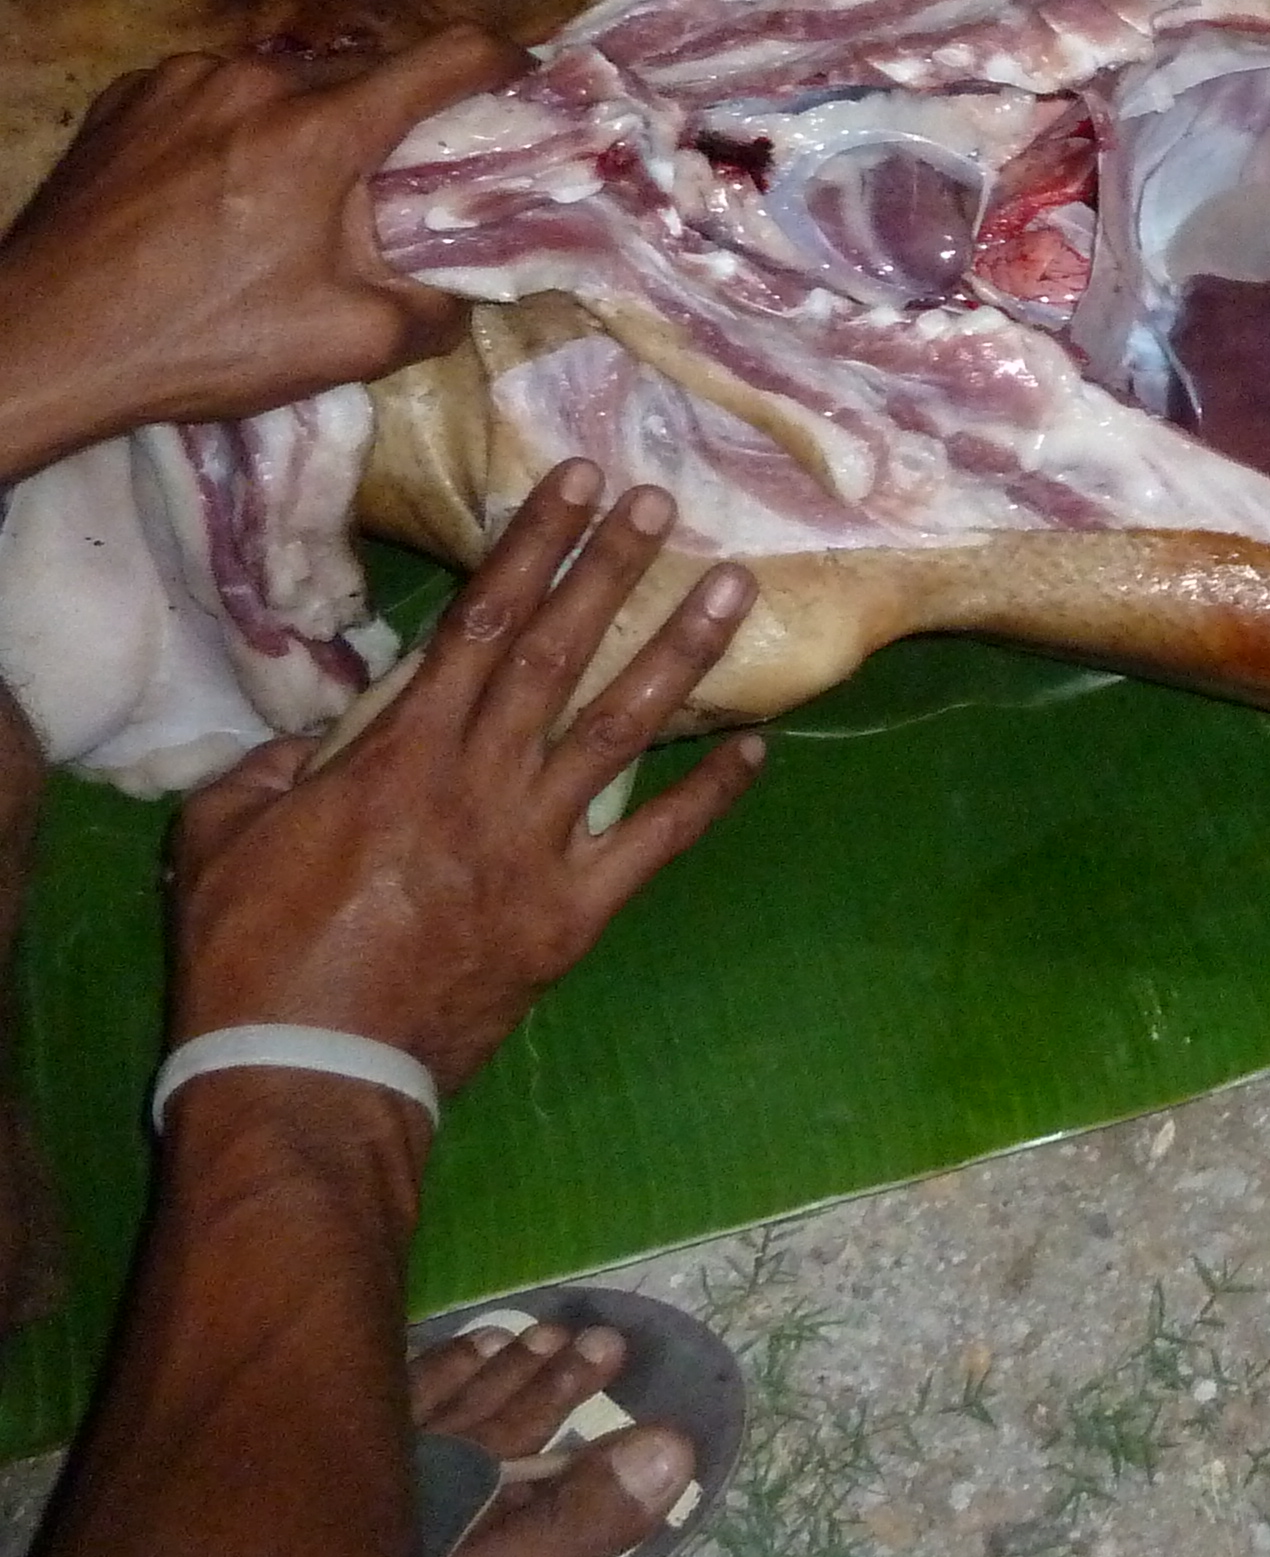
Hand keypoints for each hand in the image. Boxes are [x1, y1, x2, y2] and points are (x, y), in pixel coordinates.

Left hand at [0, 31, 523, 460]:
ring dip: (309, 130)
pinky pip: (214, 98)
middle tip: (390, 192)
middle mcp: (254, 80)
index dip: (505, 64)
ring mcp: (180, 81)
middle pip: (364, 75)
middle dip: (393, 125)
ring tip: (287, 204)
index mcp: (320, 129)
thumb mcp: (348, 346)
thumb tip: (468, 291)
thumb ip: (437, 311)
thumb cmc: (201, 341)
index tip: (525, 88)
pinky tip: (215, 198)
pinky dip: (237, 133)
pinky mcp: (125, 98)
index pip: (448, 56)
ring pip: (285, 87)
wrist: (39, 343)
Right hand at [167, 469, 763, 1096]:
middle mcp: (480, 783)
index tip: (575, 485)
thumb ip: (269, 770)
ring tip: (735, 587)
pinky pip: (656, 844)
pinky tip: (758, 750)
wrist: (305, 1071)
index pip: (478, 624)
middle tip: (660, 501)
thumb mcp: (224, 842)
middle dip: (610, 569)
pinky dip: (711, 797)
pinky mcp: (571, 915)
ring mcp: (534, 847)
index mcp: (399, 755)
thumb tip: (313, 737)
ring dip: (681, 653)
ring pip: (622, 729)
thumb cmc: (250, 957)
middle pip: (557, 653)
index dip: (531, 548)